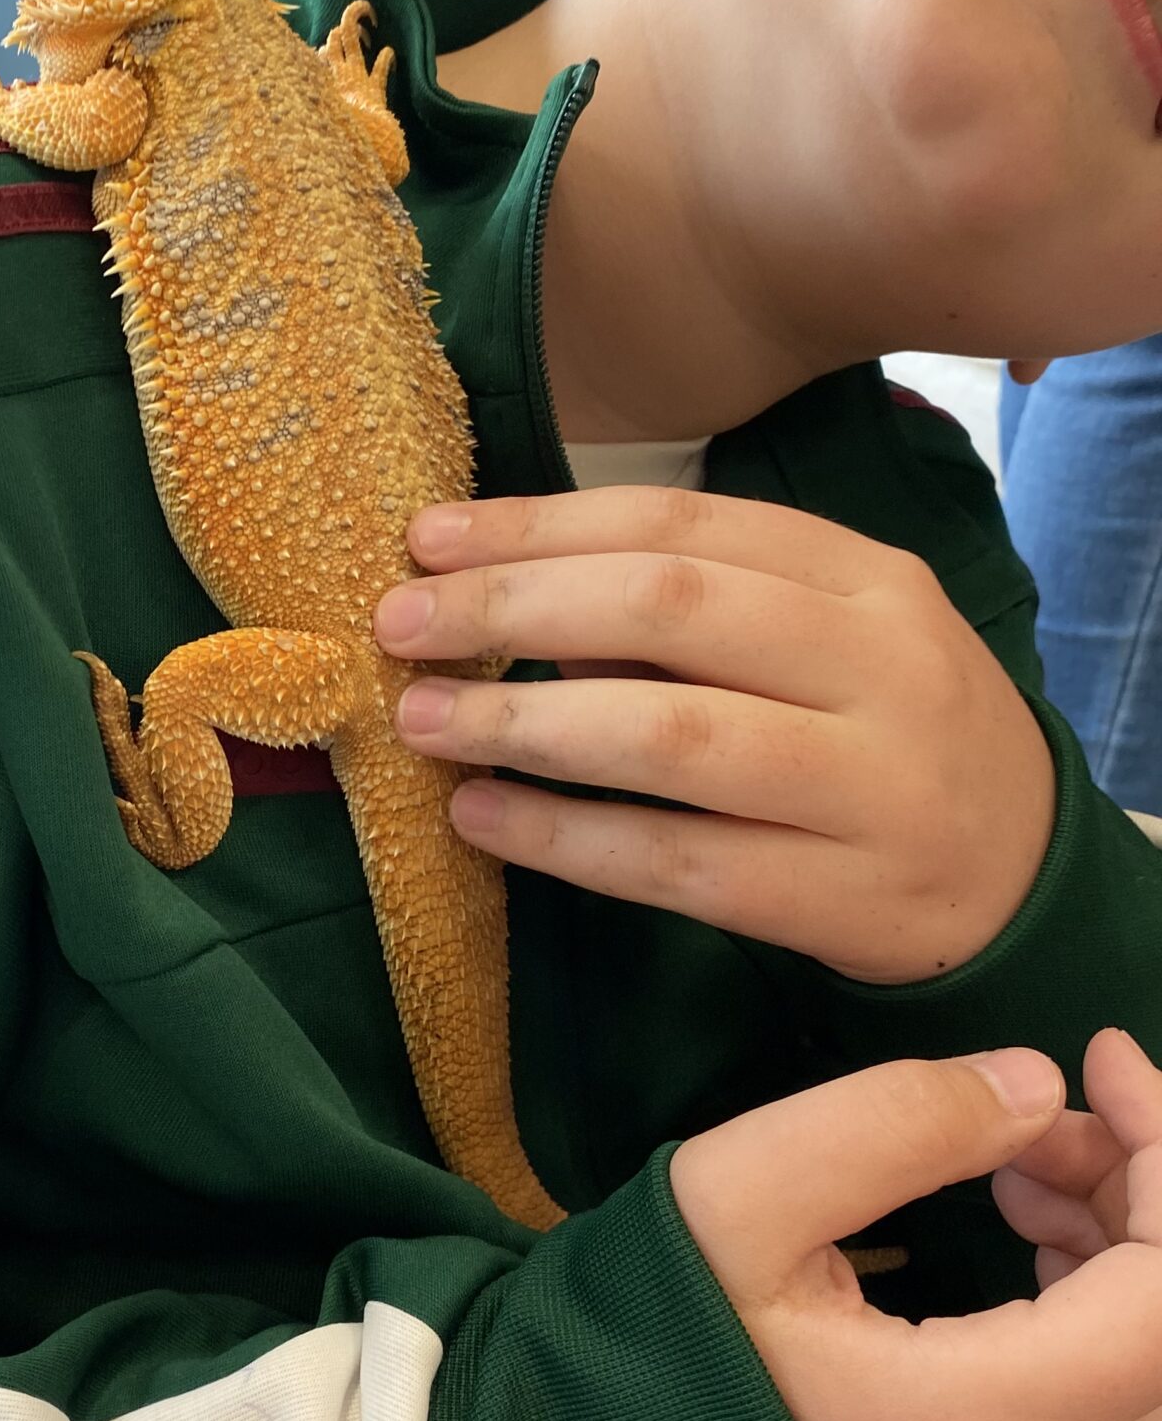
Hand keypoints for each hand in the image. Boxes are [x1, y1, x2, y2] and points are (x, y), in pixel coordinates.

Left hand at [374, 488, 1056, 984]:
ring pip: (673, 737)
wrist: (1018, 873)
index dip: (539, 526)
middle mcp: (879, 668)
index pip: (681, 522)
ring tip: (425, 722)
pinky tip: (483, 818)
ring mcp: (868, 787)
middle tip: (402, 626)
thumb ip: (699, 603)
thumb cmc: (878, 729)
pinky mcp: (839, 898)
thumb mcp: (827, 635)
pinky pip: (677, 862)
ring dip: (526, 725)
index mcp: (866, 578)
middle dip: (514, 609)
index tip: (427, 540)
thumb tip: (497, 584)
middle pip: (670, 609)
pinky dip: (565, 839)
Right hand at [669, 1039, 1161, 1420]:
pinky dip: (1121, 1324)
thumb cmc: (659, 1328)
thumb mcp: (743, 1193)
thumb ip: (896, 1124)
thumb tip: (1037, 1087)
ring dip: (1142, 1263)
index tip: (1102, 1059)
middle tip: (1045, 1117)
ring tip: (1020, 1172)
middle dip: (1152, 1200)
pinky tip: (1029, 1248)